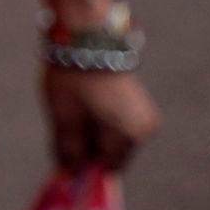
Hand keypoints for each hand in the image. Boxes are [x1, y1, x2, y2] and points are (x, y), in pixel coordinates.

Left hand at [43, 63, 157, 172]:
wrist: (86, 35)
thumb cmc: (73, 77)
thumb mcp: (64, 117)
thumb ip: (69, 150)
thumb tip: (70, 174)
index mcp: (129, 135)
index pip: (107, 166)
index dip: (85, 166)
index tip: (65, 157)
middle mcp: (144, 129)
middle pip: (113, 153)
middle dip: (89, 148)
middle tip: (65, 127)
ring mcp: (145, 115)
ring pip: (115, 139)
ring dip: (94, 133)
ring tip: (75, 110)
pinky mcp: (140, 103)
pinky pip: (118, 124)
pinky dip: (101, 121)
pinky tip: (85, 105)